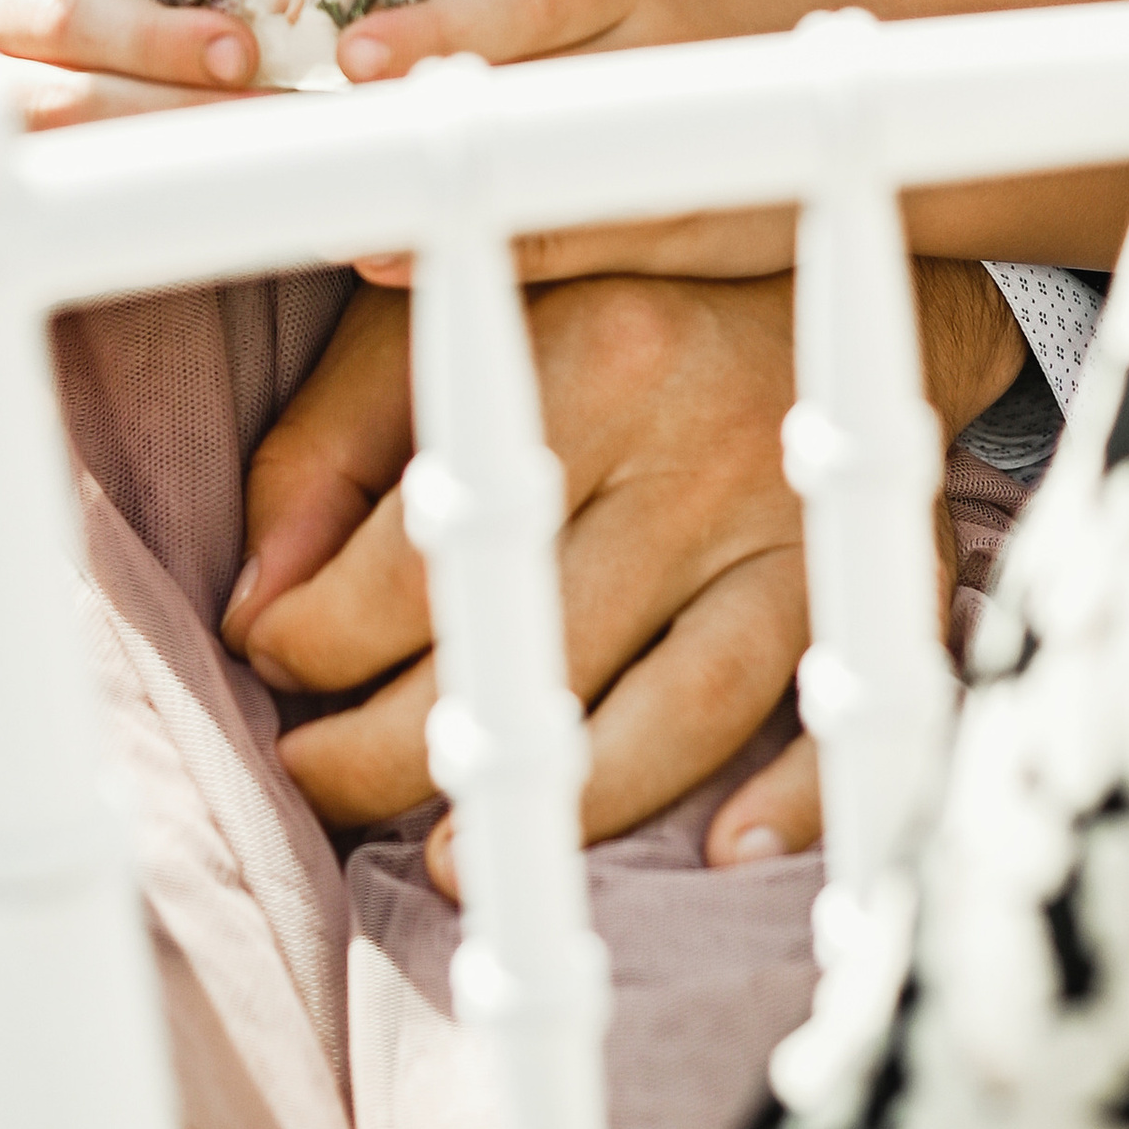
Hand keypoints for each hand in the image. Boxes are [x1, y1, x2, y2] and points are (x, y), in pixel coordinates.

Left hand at [222, 259, 1024, 877]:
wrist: (819, 270)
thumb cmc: (590, 312)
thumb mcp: (437, 330)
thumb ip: (328, 454)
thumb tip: (260, 607)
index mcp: (585, 360)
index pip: (421, 559)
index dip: (315, 638)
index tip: (267, 658)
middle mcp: (695, 449)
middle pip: (537, 654)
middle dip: (395, 749)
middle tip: (320, 779)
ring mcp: (792, 528)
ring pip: (683, 712)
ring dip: (566, 810)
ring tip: (453, 859)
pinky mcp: (869, 584)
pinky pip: (843, 710)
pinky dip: (793, 793)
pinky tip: (721, 853)